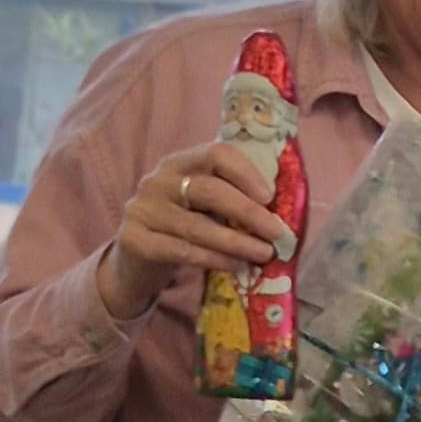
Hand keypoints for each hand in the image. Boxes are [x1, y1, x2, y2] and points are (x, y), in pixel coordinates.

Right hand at [98, 140, 294, 318]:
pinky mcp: (134, 240)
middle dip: (248, 212)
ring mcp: (143, 210)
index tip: (270, 197)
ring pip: (197, 226)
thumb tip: (286, 211)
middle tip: (277, 232)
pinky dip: (215, 259)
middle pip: (208, 190)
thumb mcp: (206, 206)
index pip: (216, 155)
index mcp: (181, 163)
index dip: (246, 174)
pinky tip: (238, 266)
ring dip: (237, 242)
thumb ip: (234, 199)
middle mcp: (158, 181)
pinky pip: (181, 250)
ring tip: (265, 254)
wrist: (136, 260)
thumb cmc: (185, 226)